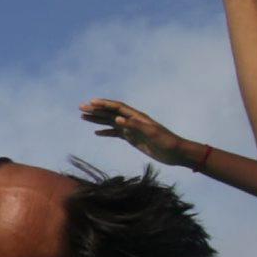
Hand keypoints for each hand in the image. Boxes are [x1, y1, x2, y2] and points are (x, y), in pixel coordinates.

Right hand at [76, 99, 195, 169]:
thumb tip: (117, 119)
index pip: (117, 107)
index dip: (104, 104)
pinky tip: (97, 133)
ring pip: (111, 122)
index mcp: (137, 117)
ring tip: (83, 117)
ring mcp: (132, 130)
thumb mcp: (151, 133)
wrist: (176, 153)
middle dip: (96, 110)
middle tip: (81, 108)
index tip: (90, 102)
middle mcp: (133, 121)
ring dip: (97, 119)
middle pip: (111, 113)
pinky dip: (106, 132)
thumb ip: (134, 126)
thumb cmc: (167, 142)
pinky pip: (116, 133)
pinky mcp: (132, 139)